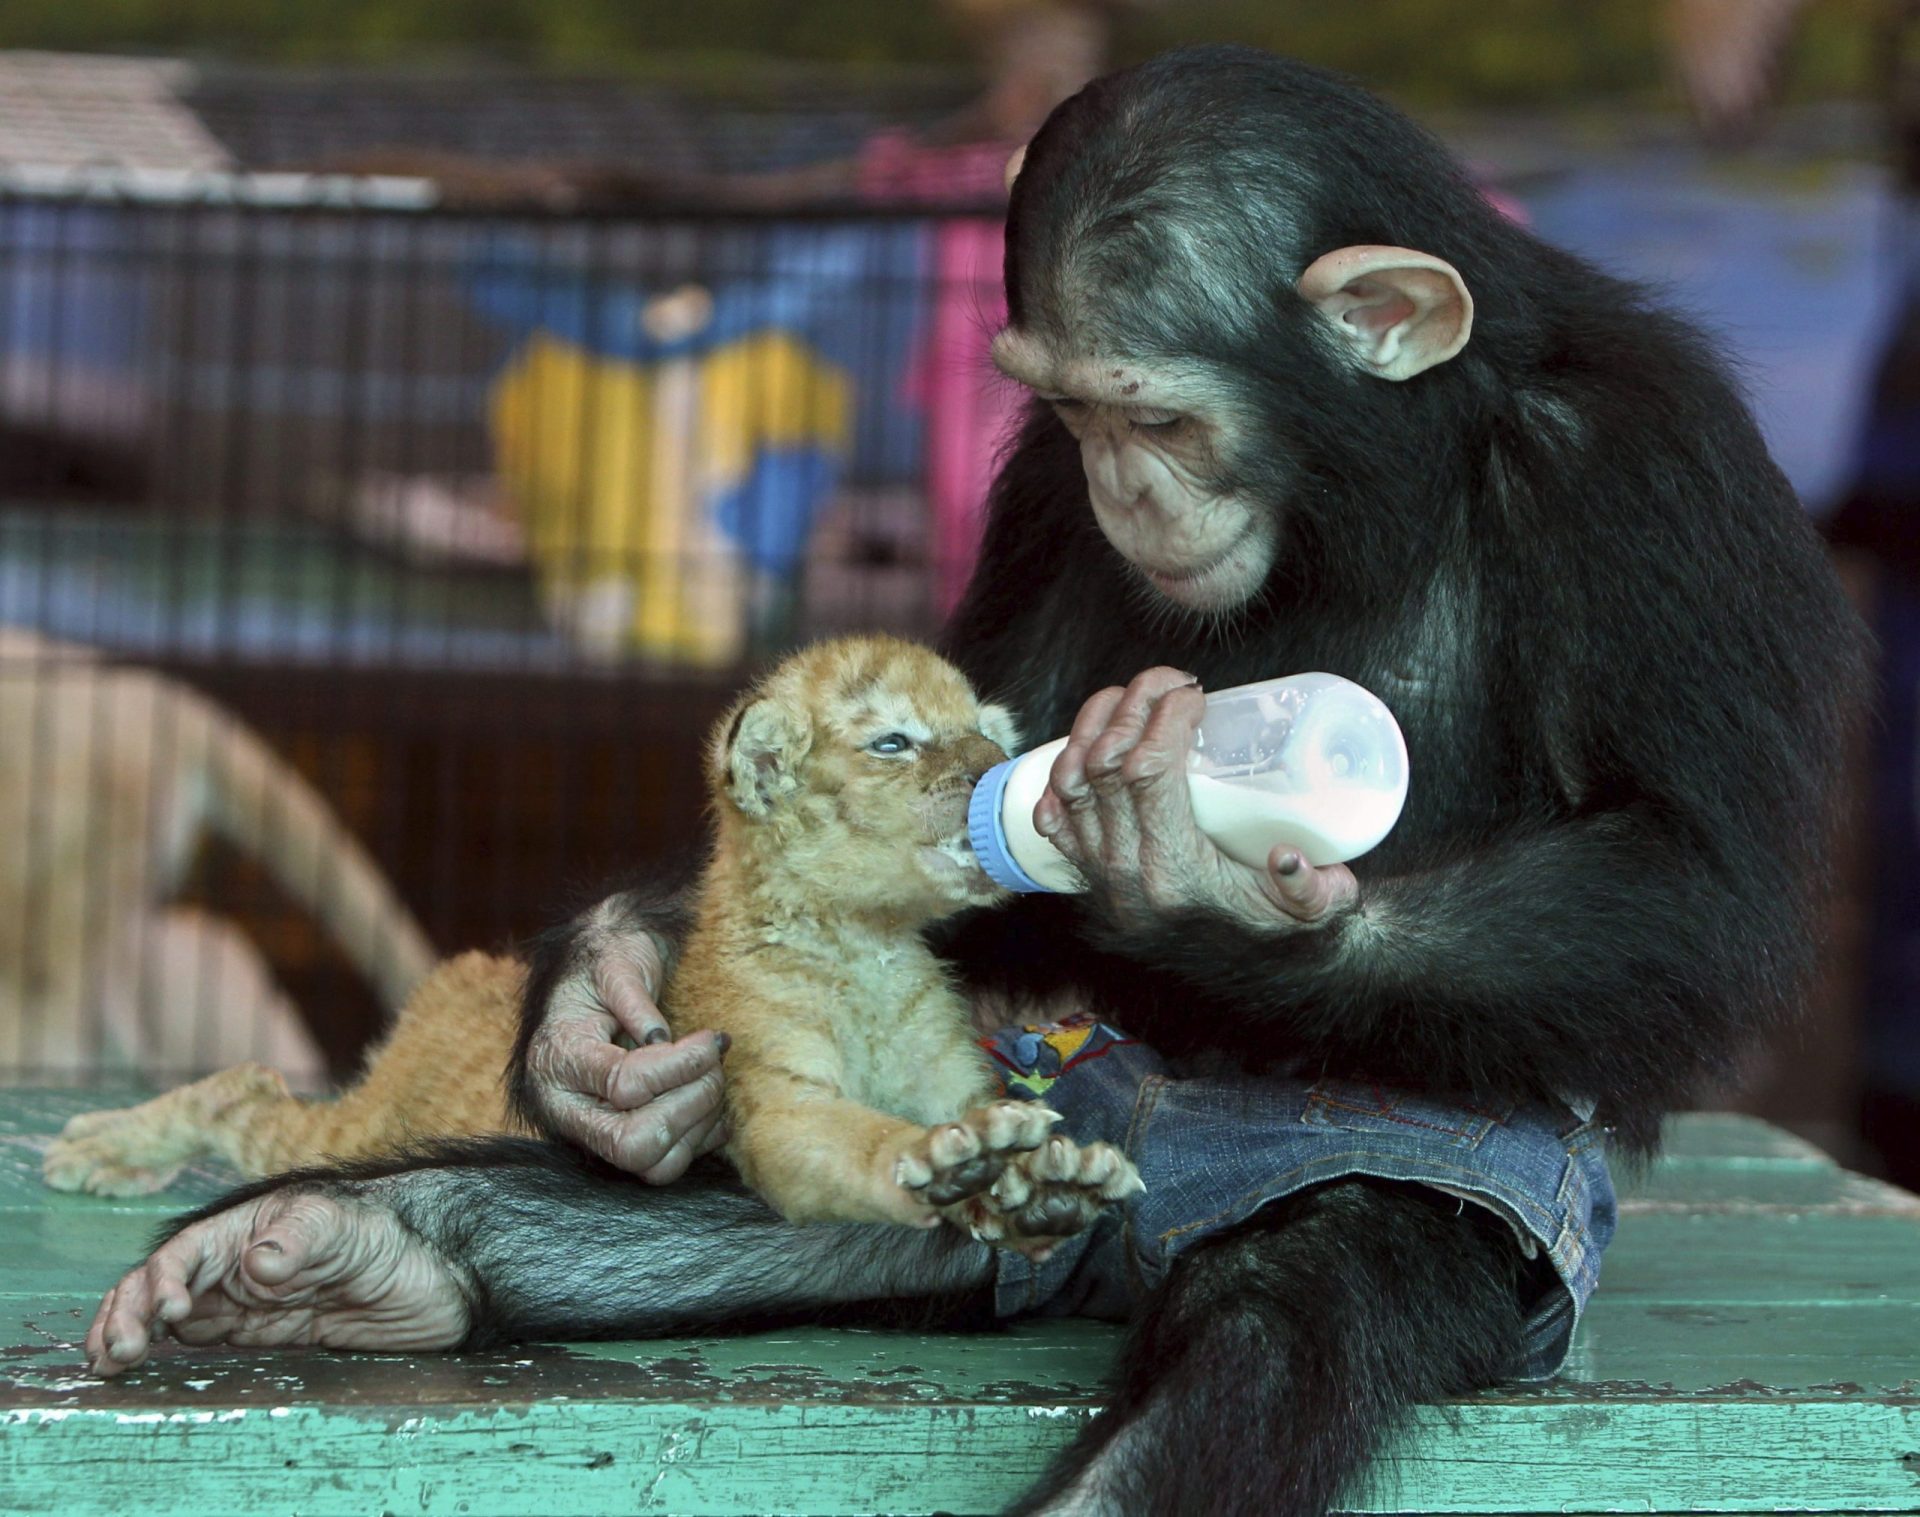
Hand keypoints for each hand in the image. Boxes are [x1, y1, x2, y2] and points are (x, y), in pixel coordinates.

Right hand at [87, 1187, 469, 1375]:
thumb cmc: (392, 1237)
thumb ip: (302, 1238)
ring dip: (130, 1330)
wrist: (435, 1279)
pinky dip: (157, 1348)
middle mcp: (236, 1260)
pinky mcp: (257, 1331)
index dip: (166, 1279)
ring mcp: (242, 1298)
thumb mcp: (350, 1227)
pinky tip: (135, 1364)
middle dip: (130, 1311)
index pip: (188, 1250)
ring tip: (112, 1360)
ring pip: (164, 1313)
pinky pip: (194, 1339)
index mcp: (250, 1226)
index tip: (172, 1312)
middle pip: (160, 1283)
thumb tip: (256, 1262)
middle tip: (121, 1350)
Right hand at [522, 928, 730, 1181]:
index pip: (624, 1085)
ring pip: (652, 1164)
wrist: (594, 974)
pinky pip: (666, 1166)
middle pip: (634, 1143)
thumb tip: (658, 1038)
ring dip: (699, 1123)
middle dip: (690, 1104)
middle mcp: (566, 1106)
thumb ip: (632, 994)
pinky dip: (700, 1137)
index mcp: (557, 1058)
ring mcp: (592, 1131)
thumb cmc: (605, 961)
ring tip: (714, 1077)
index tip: (712, 1039)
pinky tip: (712, 1101)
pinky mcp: (621, 1141)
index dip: (680, 1066)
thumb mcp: (614, 959)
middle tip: (714, 1064)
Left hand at [1033, 667, 1358, 930]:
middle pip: (1105, 763)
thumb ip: (1314, 888)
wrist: (1253, 972)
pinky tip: (1088, 745)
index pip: (1147, 772)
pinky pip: (1054, 818)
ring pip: (1070, 781)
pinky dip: (1061, 774)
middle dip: (1132, 704)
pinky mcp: (1090, 878)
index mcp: (1174, 874)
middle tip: (1168, 682)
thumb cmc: (1285, 926)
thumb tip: (1288, 857)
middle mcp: (1125, 874)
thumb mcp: (1319, 907)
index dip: (1164, 716)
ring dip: (1091, 726)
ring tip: (1127, 697)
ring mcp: (1101, 876)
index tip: (1197, 693)